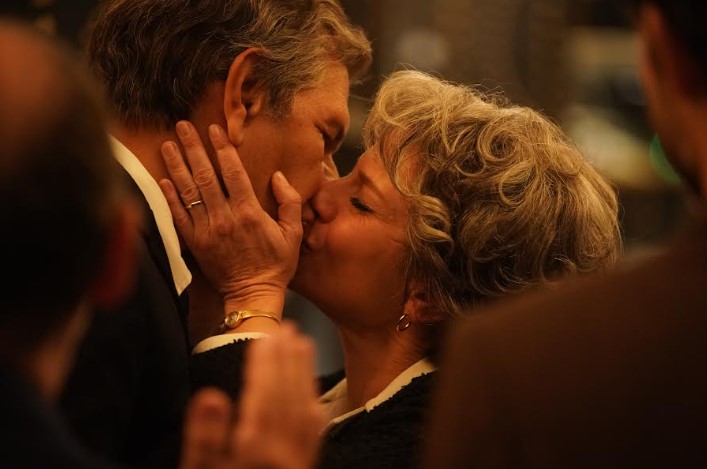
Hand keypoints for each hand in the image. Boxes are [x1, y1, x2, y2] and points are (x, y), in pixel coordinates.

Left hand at [159, 121, 301, 314]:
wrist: (253, 294)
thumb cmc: (276, 264)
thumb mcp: (294, 233)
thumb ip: (290, 202)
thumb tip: (278, 177)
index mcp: (249, 212)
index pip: (233, 172)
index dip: (222, 148)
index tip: (214, 129)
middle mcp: (225, 217)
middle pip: (205, 175)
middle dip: (193, 147)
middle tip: (182, 126)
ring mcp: (207, 230)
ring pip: (189, 191)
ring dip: (177, 166)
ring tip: (168, 144)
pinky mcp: (194, 243)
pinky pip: (179, 216)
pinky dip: (170, 196)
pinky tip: (163, 178)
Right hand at [180, 324, 323, 468]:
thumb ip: (204, 436)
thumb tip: (210, 397)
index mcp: (255, 449)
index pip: (264, 397)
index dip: (266, 365)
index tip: (265, 337)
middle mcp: (283, 451)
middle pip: (288, 397)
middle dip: (287, 359)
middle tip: (287, 328)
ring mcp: (299, 458)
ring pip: (305, 408)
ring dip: (303, 372)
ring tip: (301, 343)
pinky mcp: (305, 465)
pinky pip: (313, 427)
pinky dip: (311, 399)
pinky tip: (310, 385)